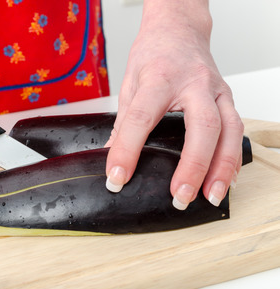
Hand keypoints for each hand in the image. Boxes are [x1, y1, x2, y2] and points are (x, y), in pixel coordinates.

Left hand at [105, 1, 243, 209]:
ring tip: (209, 197)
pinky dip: (232, 158)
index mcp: (160, 79)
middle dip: (193, 167)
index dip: (127, 151)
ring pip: (229, 131)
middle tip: (179, 196)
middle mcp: (194, 84)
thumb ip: (124, 122)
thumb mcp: (130, 83)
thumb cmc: (153, 54)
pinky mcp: (227, 98)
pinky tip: (224, 180)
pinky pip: (236, 130)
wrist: (178, 31)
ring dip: (221, 169)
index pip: (141, 118)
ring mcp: (216, 90)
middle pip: (203, 127)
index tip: (116, 178)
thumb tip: (112, 156)